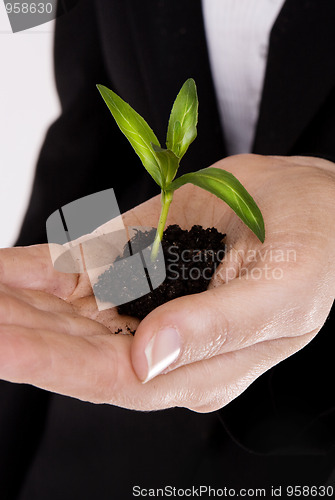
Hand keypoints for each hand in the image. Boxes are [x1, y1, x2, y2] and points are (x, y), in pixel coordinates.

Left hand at [0, 154, 333, 410]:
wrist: (312, 202)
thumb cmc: (313, 253)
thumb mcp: (283, 293)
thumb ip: (219, 329)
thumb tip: (148, 359)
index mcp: (197, 366)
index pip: (111, 377)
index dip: (53, 362)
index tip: (1, 343)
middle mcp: (160, 340)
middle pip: (74, 345)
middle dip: (20, 331)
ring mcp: (142, 299)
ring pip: (64, 309)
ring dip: (16, 302)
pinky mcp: (134, 258)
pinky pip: (75, 267)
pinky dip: (32, 268)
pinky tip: (2, 269)